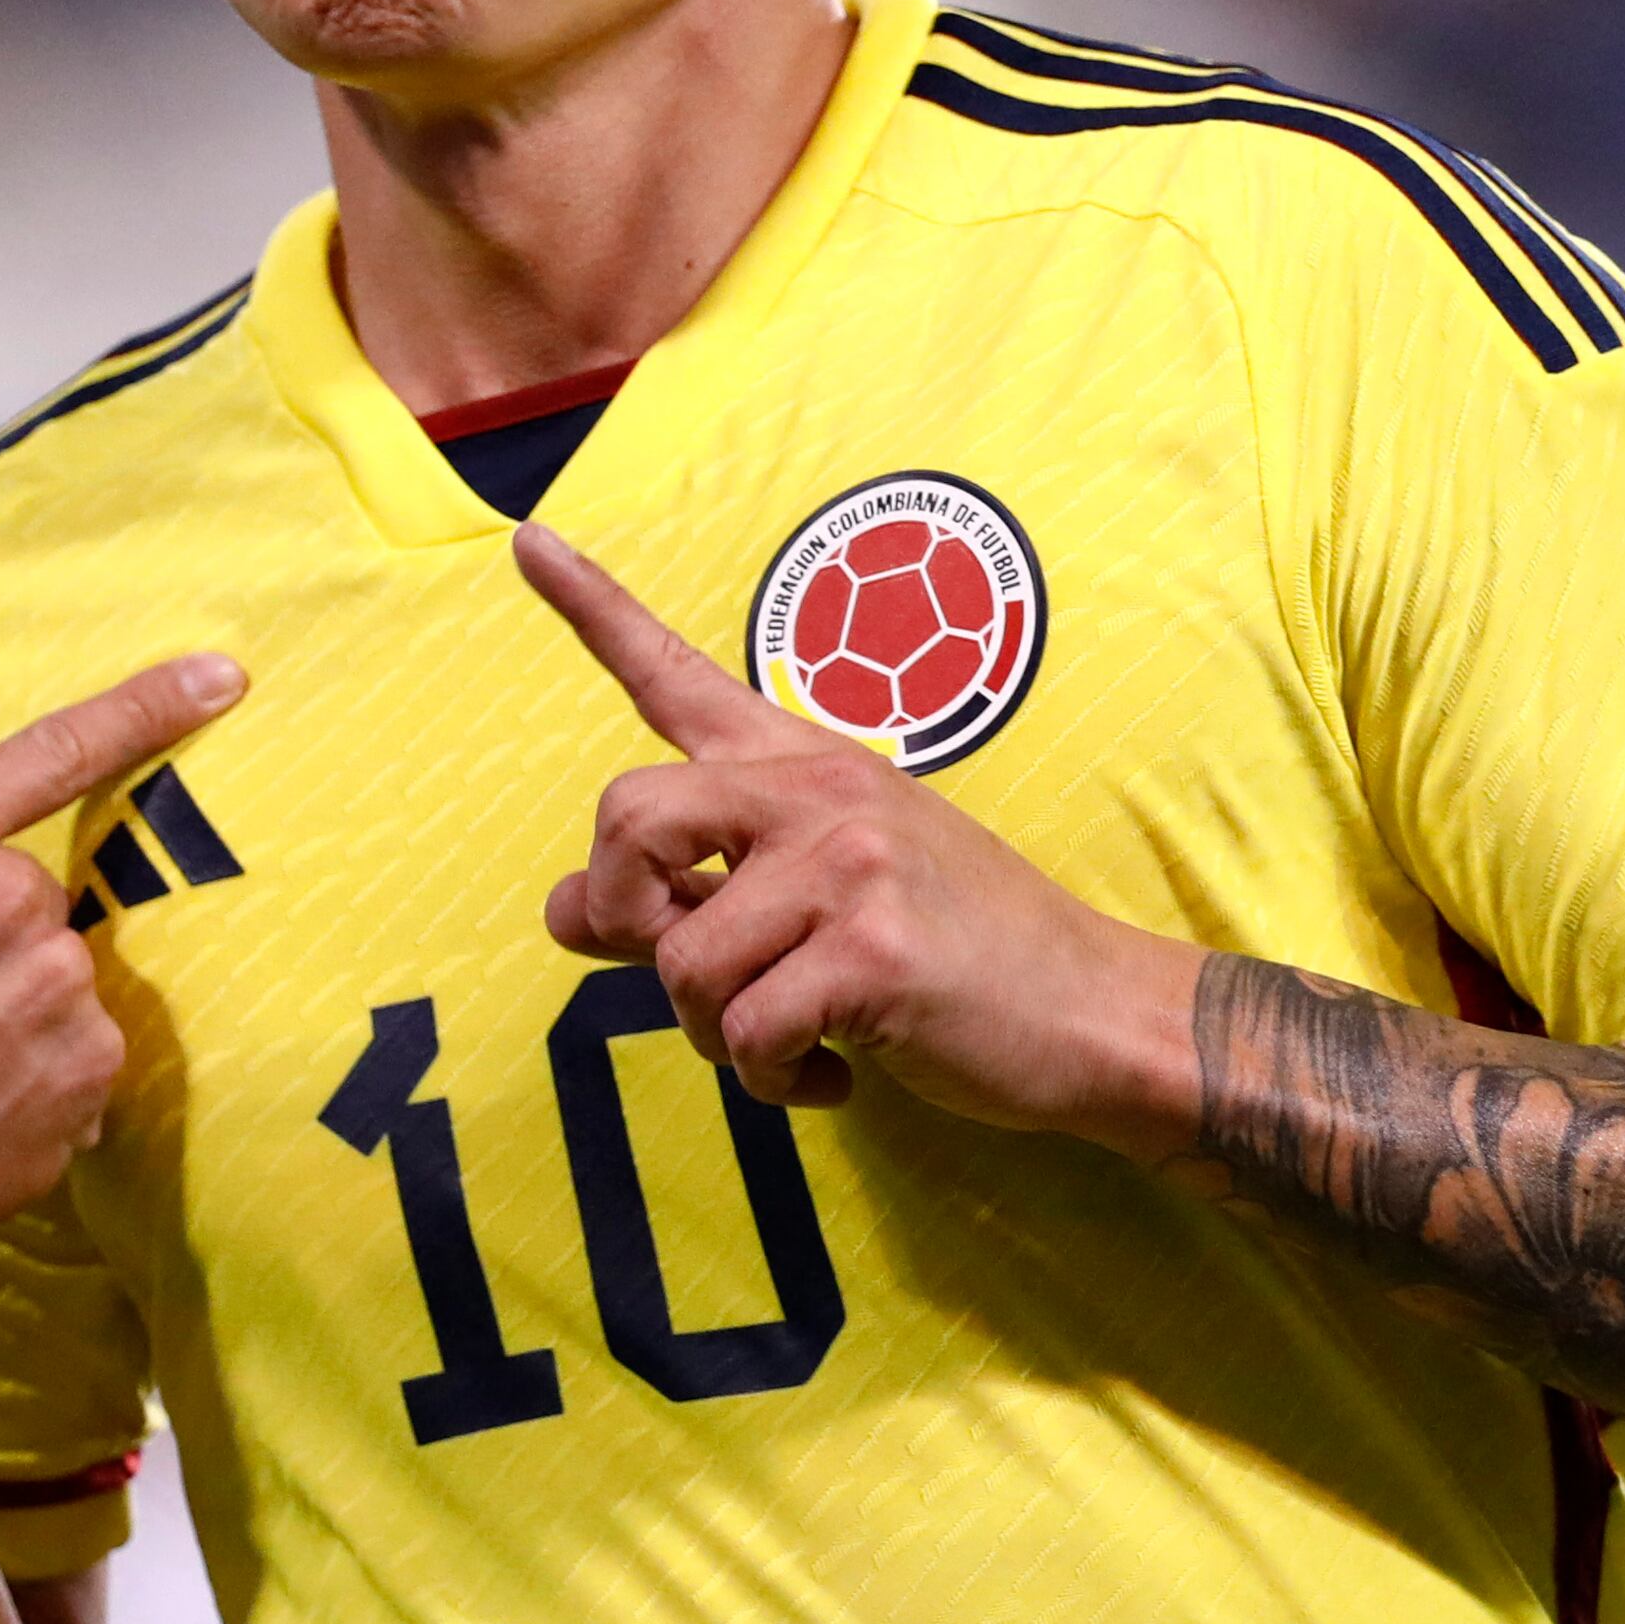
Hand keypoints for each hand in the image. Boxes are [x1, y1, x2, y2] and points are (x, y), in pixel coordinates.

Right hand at [0, 653, 247, 1312]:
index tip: (222, 676)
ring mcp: (59, 979)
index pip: (55, 751)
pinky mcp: (92, 1060)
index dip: (147, 706)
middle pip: (38, 903)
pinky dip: (41, 1088)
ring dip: (18, 1025)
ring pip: (62, 984)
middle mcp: (5, 895)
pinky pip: (81, 1058)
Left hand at [517, 523, 1195, 1140]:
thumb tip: (563, 908)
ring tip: (790, 1038)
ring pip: (681, 959)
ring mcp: (848, 864)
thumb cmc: (960, 954)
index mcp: (804, 763)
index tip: (527, 542)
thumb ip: (690, 896)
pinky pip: (747, 1033)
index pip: (678, 676)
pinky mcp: (871, 951)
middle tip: (679, 964)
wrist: (1097, 1008)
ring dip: (717, 1033)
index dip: (593, 610)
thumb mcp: (822, 900)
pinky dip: (775, 1081)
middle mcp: (819, 791)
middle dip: (625, 915)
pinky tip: (831, 1076)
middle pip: (628, 817)